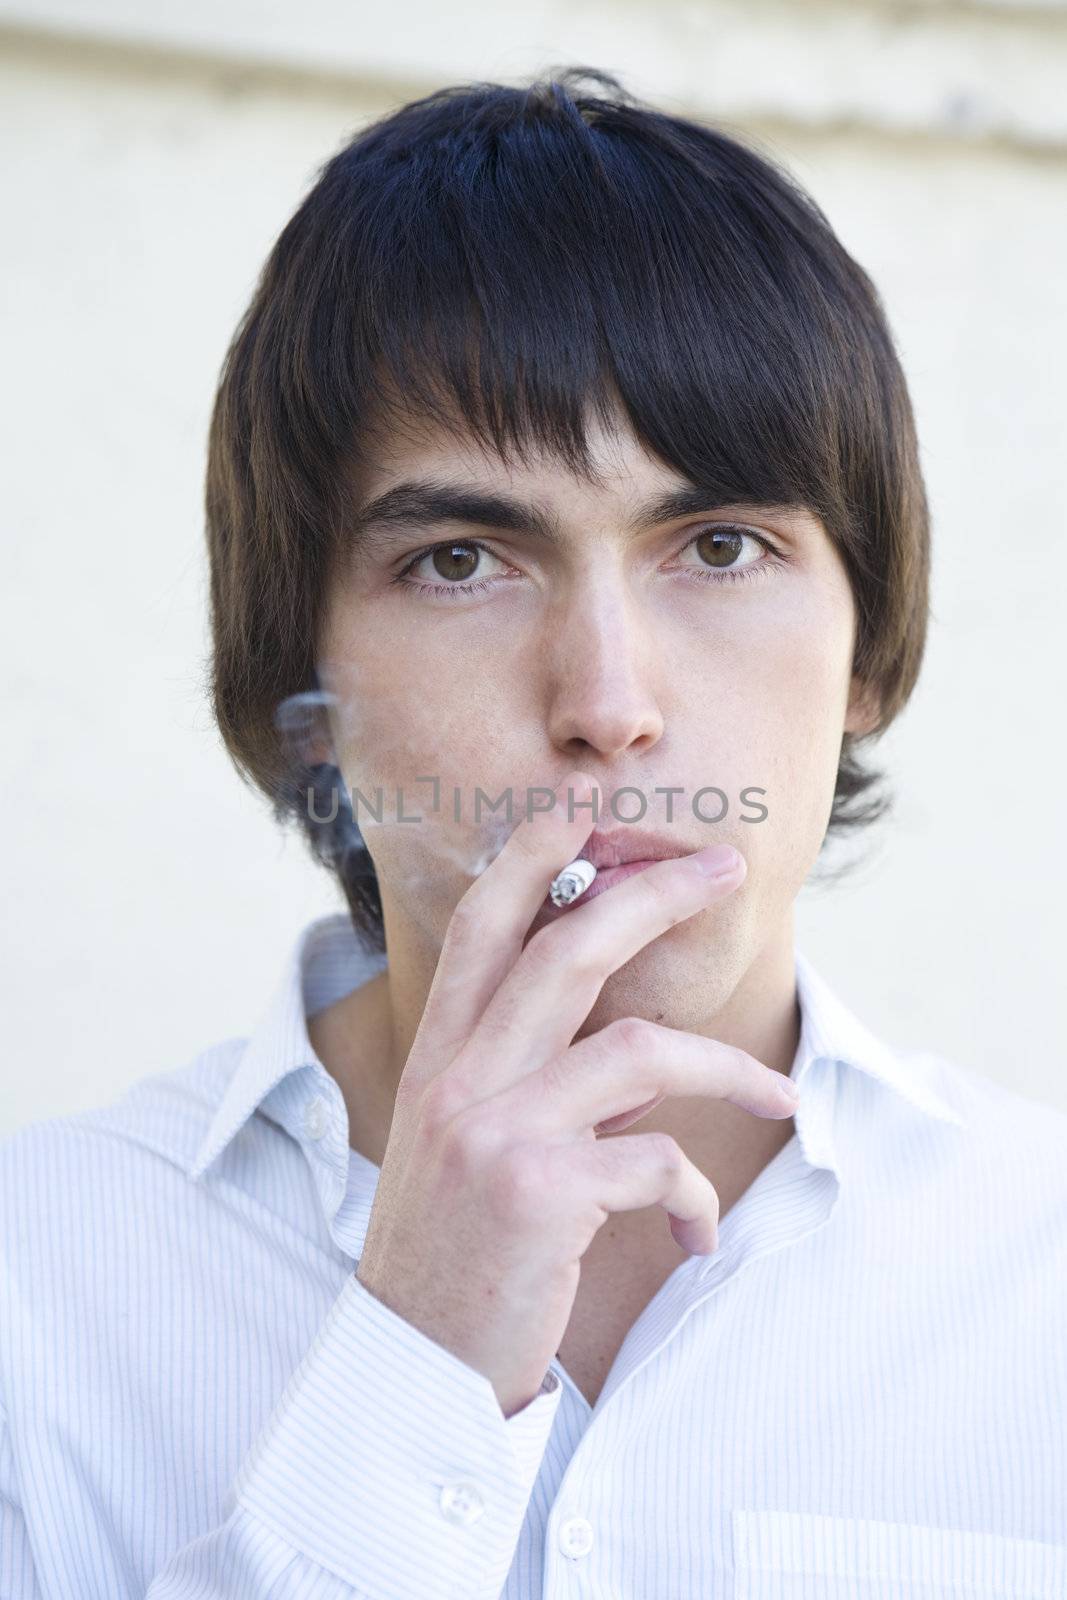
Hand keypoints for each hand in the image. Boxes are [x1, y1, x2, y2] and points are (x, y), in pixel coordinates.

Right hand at [355, 769, 799, 1416]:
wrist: (407, 1367)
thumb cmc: (452, 1252)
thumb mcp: (470, 1150)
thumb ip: (540, 1087)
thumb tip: (642, 1063)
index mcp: (440, 1057)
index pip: (482, 924)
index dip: (533, 852)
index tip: (587, 805)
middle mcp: (459, 1077)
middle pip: (568, 947)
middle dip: (654, 894)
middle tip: (724, 868)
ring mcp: (496, 1131)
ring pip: (639, 1050)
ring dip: (727, 1068)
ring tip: (778, 1098)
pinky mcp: (539, 1195)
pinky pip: (658, 1161)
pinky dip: (695, 1196)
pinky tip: (696, 1234)